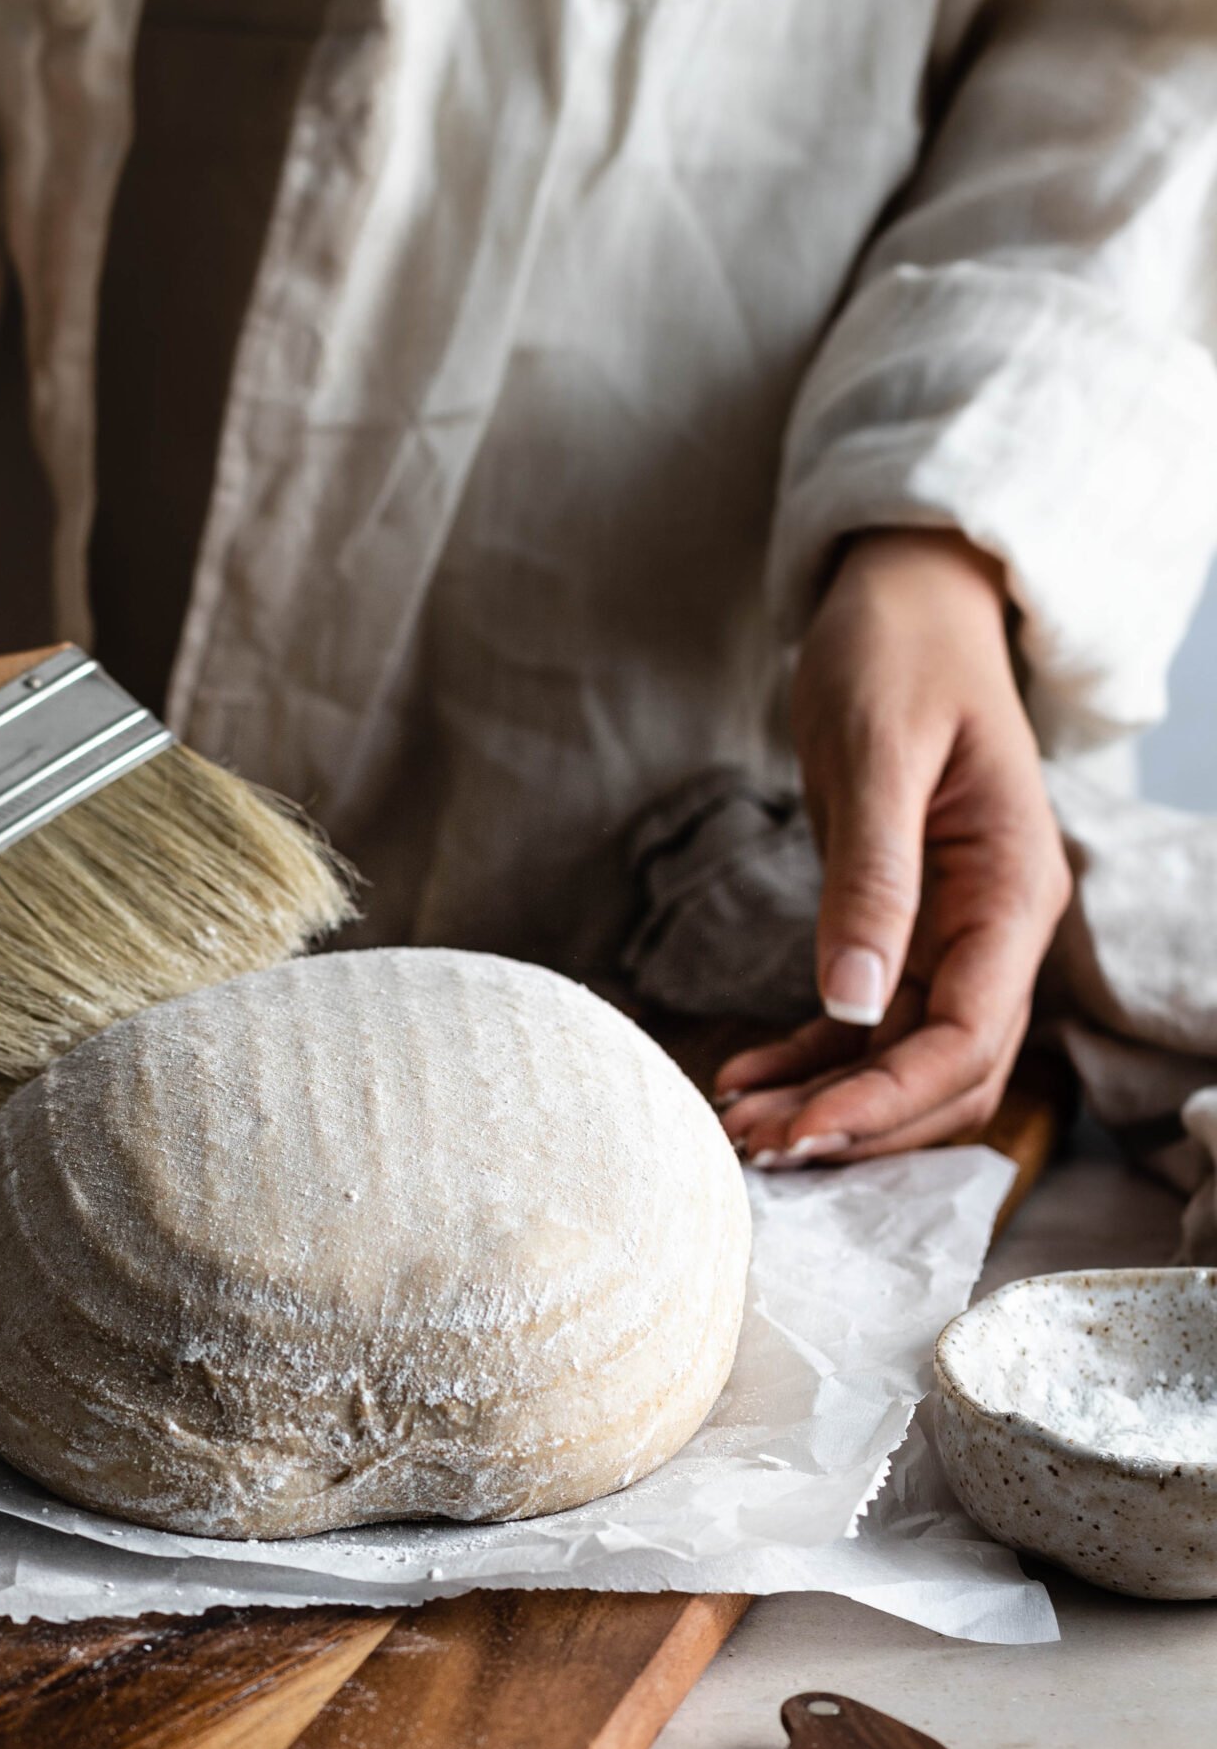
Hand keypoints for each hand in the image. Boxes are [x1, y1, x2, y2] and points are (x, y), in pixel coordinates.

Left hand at [716, 529, 1070, 1163]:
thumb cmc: (896, 654)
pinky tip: (749, 1076)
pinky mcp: (907, 927)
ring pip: (905, 1058)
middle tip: (750, 1149)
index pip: (966, 1038)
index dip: (883, 1099)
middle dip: (855, 1122)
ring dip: (828, 1101)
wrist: (903, 599)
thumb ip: (872, 880)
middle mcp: (998, 927)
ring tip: (736, 1124)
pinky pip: (869, 1021)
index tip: (797, 1133)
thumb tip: (853, 1003)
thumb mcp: (876, 756)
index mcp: (1013, 889)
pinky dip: (815, 1057)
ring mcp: (956, 932)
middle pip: (946, 1072)